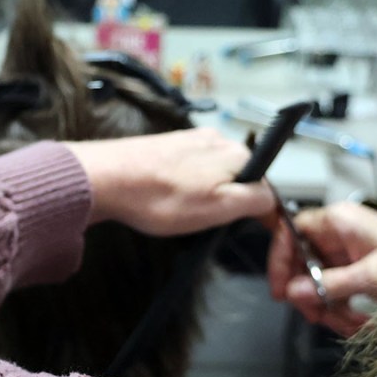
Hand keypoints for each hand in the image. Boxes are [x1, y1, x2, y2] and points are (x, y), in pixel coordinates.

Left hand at [65, 128, 275, 235]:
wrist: (104, 179)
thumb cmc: (158, 195)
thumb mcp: (220, 207)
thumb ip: (255, 201)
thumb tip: (272, 200)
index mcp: (237, 153)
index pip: (264, 188)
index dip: (258, 218)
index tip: (244, 235)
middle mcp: (217, 141)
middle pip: (238, 182)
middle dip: (225, 206)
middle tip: (202, 223)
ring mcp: (190, 142)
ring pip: (212, 179)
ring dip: (201, 200)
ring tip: (178, 212)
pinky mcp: (167, 148)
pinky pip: (187, 175)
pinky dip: (181, 192)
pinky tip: (165, 200)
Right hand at [267, 201, 376, 335]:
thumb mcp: (373, 276)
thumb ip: (330, 284)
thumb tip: (294, 291)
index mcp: (341, 221)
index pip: (292, 230)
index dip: (280, 258)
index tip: (281, 288)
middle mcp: (340, 235)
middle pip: (302, 263)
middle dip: (310, 294)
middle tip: (317, 314)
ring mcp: (348, 255)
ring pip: (317, 284)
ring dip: (330, 310)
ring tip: (350, 325)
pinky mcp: (357, 273)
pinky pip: (335, 294)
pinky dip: (343, 313)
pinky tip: (359, 324)